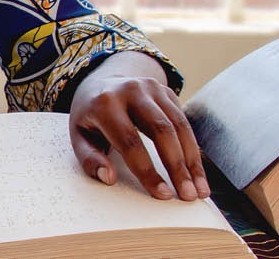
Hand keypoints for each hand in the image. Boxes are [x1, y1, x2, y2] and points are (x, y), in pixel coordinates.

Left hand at [68, 67, 209, 201]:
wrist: (100, 83)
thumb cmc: (90, 117)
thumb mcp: (78, 136)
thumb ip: (90, 158)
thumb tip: (108, 178)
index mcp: (105, 104)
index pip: (130, 141)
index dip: (147, 170)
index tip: (162, 194)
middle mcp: (131, 90)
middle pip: (161, 130)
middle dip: (177, 166)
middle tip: (188, 195)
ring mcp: (151, 88)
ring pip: (179, 125)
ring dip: (192, 160)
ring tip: (199, 188)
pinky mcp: (166, 91)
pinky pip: (184, 121)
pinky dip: (193, 148)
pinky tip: (196, 170)